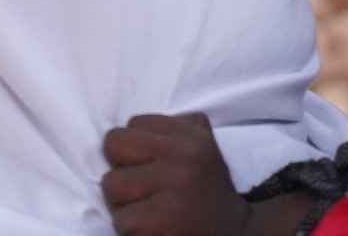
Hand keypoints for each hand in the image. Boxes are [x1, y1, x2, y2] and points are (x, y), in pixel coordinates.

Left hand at [102, 113, 249, 234]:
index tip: (149, 164)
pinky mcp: (157, 223)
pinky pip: (120, 218)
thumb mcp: (203, 145)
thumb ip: (175, 128)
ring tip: (144, 208)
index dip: (135, 147)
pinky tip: (150, 227)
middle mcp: (182, 157)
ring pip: (111, 184)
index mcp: (191, 135)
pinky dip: (130, 228)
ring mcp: (170, 190)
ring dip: (122, 201)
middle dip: (121, 166)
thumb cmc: (208, 189)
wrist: (236, 234)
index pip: (134, 123)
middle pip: (115, 145)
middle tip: (138, 186)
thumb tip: (133, 126)